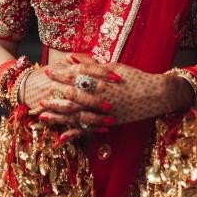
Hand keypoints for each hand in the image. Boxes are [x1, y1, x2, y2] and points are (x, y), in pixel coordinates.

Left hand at [35, 53, 193, 142]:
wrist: (156, 95)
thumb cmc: (135, 77)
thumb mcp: (113, 67)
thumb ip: (90, 65)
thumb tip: (71, 58)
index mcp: (100, 80)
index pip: (75, 76)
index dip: (61, 74)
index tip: (48, 72)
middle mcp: (99, 97)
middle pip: (72, 97)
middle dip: (55, 97)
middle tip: (40, 98)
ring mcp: (103, 111)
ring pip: (76, 115)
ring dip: (58, 116)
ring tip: (43, 117)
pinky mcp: (107, 122)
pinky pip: (87, 129)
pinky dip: (74, 133)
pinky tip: (61, 137)